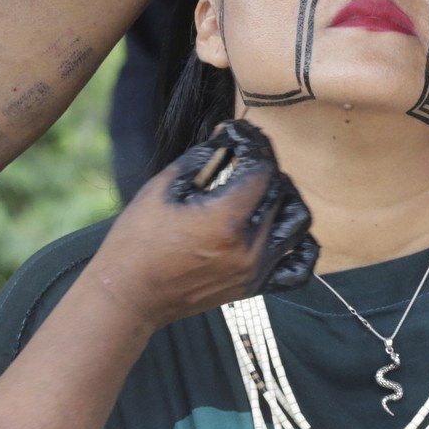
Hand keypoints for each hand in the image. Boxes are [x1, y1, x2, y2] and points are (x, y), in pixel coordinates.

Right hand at [88, 119, 317, 333]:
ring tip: (258, 190)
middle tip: (238, 157)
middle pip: (280, 190)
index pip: (262, 167)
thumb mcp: (163, 187)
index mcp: (227, 219)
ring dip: (283, 197)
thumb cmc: (136, 241)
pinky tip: (278, 229)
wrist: (129, 295)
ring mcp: (256, 271)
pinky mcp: (255, 287)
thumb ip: (202, 159)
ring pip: (297, 222)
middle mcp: (250, 247)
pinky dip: (298, 243)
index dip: (252, 142)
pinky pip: (299, 266)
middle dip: (261, 165)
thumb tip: (228, 138)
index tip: (236, 134)